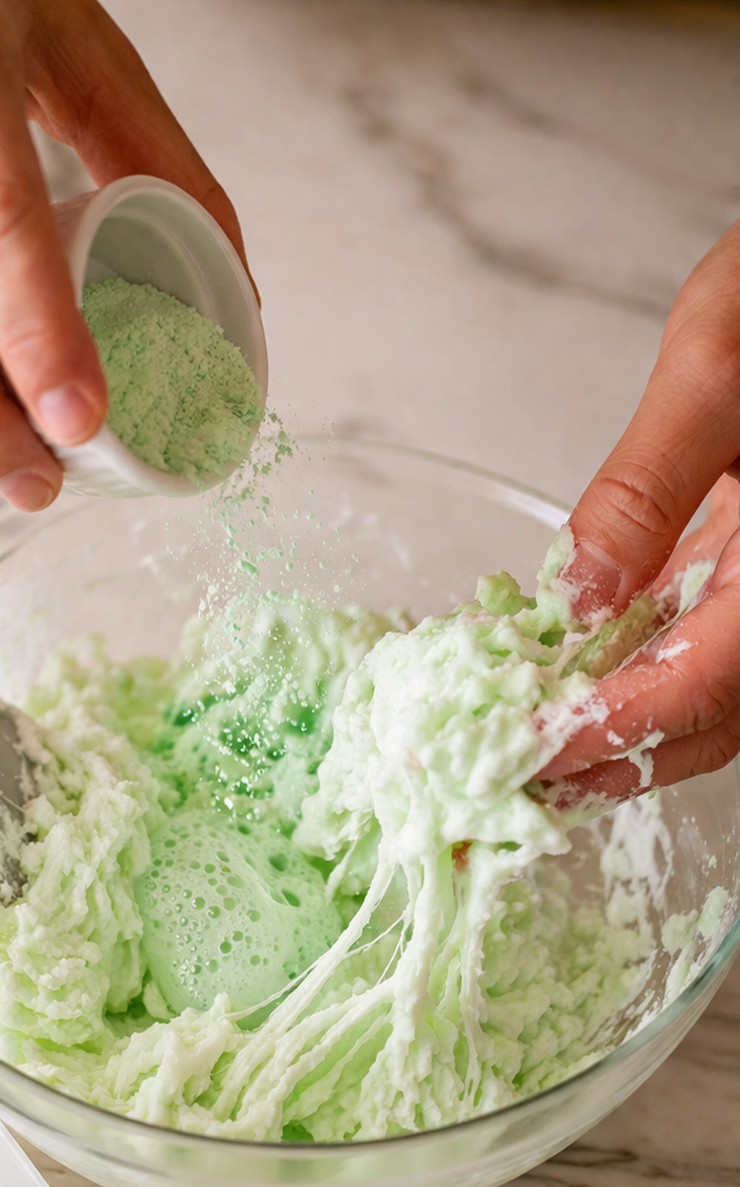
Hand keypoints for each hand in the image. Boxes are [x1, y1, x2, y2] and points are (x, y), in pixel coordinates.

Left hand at [540, 218, 739, 803]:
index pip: (703, 684)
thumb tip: (576, 596)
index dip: (611, 731)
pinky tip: (571, 675)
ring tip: (528, 744)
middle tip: (511, 776)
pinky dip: (638, 675)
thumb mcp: (718, 366)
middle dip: (613, 759)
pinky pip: (705, 646)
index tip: (527, 751)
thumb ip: (647, 488)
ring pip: (713, 697)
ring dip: (623, 730)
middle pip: (714, 719)